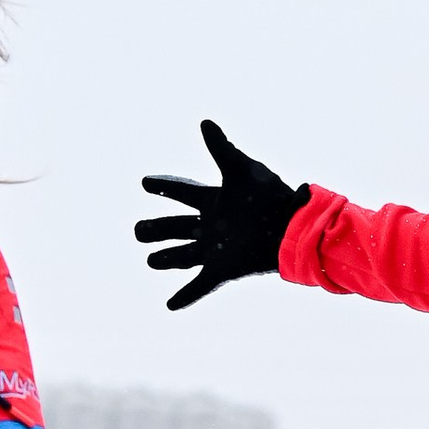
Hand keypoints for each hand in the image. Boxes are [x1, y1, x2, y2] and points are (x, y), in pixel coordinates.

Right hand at [135, 119, 308, 309]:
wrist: (290, 228)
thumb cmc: (269, 197)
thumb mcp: (241, 170)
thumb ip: (221, 149)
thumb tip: (205, 122)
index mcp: (214, 200)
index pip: (182, 191)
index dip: (164, 187)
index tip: (145, 182)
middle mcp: (211, 226)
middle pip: (177, 228)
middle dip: (156, 229)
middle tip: (138, 230)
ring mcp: (215, 249)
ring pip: (183, 256)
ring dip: (166, 259)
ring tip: (150, 260)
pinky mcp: (221, 269)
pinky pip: (199, 285)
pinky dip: (185, 296)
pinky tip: (170, 306)